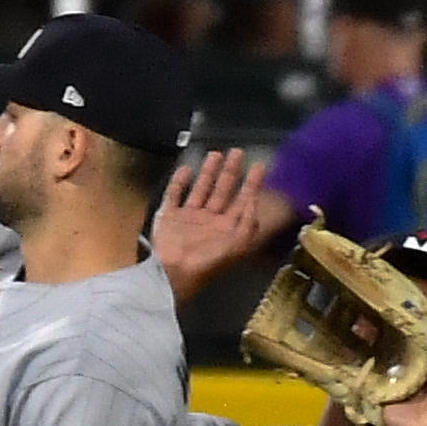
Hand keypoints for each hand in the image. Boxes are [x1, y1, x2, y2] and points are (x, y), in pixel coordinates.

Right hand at [151, 145, 270, 286]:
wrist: (174, 272)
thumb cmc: (209, 260)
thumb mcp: (239, 242)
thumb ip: (249, 219)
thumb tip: (255, 200)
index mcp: (227, 228)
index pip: (242, 201)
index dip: (251, 184)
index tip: (258, 166)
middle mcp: (209, 221)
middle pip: (222, 191)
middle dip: (230, 172)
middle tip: (238, 153)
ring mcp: (188, 218)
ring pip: (201, 189)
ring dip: (208, 173)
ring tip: (215, 154)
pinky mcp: (168, 217)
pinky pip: (174, 195)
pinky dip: (178, 182)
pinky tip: (185, 169)